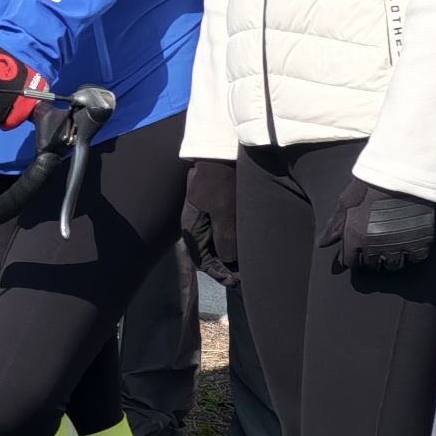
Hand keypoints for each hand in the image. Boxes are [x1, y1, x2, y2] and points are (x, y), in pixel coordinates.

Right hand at [183, 158, 240, 284]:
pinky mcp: (211, 210)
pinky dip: (228, 243)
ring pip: (213, 245)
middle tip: (243, 276)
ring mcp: (202, 218)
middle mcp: (194, 226)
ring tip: (244, 264)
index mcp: (191, 229)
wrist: (218, 154)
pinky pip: (218, 233)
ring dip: (227, 256)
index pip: (202, 261)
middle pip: (207, 255)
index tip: (235, 281)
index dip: (219, 274)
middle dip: (224, 268)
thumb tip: (227, 262)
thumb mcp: (224, 212)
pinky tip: (241, 246)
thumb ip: (225, 239)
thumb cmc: (220, 182)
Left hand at [332, 176, 434, 272]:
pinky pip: (415, 258)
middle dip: (371, 257)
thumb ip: (333, 226)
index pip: (351, 262)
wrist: (399, 173)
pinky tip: (407, 243)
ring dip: (391, 258)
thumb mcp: (345, 203)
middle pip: (372, 265)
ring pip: (394, 265)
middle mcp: (376, 247)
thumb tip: (321, 244)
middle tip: (375, 245)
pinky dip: (411, 253)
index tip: (358, 249)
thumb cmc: (368, 185)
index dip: (353, 256)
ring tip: (391, 245)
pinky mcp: (420, 242)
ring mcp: (399, 246)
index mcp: (355, 239)